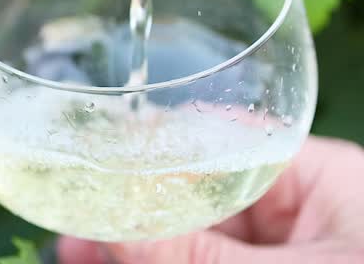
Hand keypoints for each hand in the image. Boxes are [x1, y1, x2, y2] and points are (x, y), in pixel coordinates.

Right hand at [57, 135, 363, 262]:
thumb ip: (197, 256)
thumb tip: (109, 228)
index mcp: (326, 181)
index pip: (225, 147)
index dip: (157, 153)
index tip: (95, 163)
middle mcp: (308, 215)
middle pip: (202, 203)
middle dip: (136, 220)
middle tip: (74, 237)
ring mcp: (293, 258)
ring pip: (200, 248)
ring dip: (140, 253)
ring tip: (75, 259)